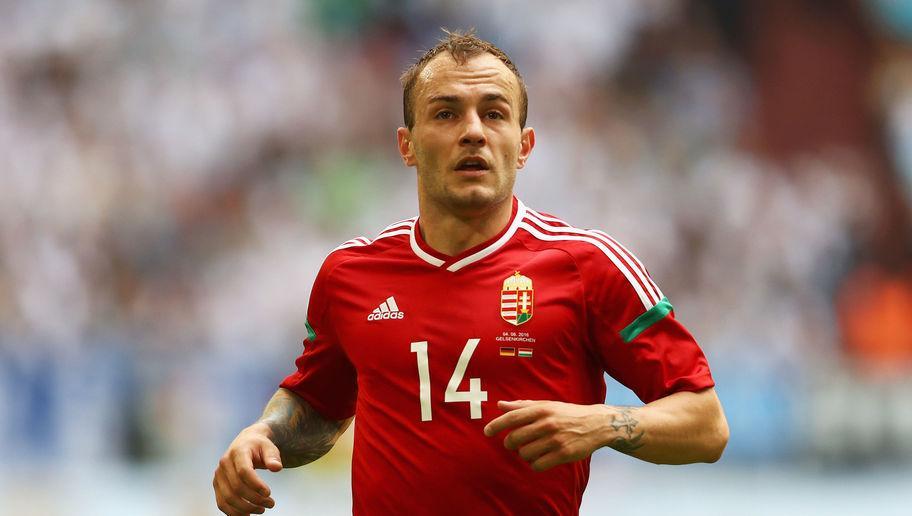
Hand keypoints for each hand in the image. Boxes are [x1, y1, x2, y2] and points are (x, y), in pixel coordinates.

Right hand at [213, 422, 282, 514]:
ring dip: (245, 508)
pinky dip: (234, 512)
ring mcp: (218, 475)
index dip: (256, 485)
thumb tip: (277, 468)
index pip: (244, 471)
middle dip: (254, 499)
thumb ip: (273, 457)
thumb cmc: (259, 447)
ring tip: (262, 510)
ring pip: (228, 498)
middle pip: (236, 487)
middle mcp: (224, 464)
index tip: (269, 493)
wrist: (246, 443)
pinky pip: (222, 503)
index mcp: (238, 452)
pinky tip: (248, 514)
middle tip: (271, 504)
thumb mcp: (269, 447)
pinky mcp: (217, 485)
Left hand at [483, 400, 612, 471]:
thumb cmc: (567, 414)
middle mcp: (547, 423)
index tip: (486, 432)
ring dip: (524, 454)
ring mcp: (555, 439)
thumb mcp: (546, 405)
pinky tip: (540, 458)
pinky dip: (534, 464)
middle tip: (515, 443)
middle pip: (515, 438)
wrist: (596, 424)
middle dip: (510, 443)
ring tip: (532, 449)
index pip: (512, 417)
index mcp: (541, 409)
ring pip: (524, 454)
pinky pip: (537, 465)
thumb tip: (500, 404)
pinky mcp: (563, 454)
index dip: (496, 425)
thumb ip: (523, 406)